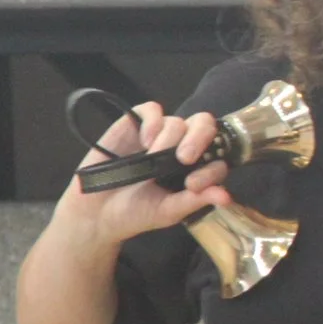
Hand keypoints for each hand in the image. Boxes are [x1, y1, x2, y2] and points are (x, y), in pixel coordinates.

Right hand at [59, 102, 228, 246]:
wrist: (96, 213)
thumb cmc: (135, 214)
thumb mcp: (169, 211)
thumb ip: (197, 200)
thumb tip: (227, 197)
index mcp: (194, 168)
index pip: (217, 157)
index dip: (211, 168)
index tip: (192, 186)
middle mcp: (180, 147)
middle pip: (204, 125)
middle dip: (200, 138)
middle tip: (185, 158)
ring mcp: (157, 135)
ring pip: (177, 122)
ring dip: (169, 138)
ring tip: (152, 158)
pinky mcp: (134, 125)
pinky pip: (151, 110)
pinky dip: (153, 121)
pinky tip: (145, 140)